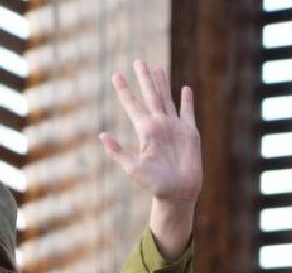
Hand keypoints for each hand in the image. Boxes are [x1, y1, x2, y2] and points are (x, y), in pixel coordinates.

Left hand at [99, 59, 201, 206]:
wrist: (178, 193)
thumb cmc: (154, 184)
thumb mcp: (133, 167)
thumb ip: (118, 151)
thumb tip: (102, 135)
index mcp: (145, 130)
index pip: (132, 105)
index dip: (125, 90)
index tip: (116, 75)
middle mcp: (159, 125)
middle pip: (150, 95)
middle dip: (144, 78)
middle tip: (138, 61)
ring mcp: (174, 127)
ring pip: (167, 99)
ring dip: (162, 84)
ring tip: (157, 69)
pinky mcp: (189, 133)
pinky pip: (188, 112)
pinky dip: (186, 100)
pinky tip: (184, 89)